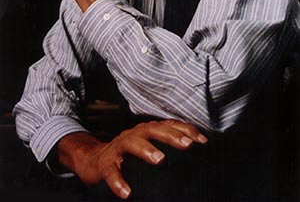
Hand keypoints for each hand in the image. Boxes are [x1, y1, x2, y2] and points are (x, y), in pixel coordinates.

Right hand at [57, 120, 207, 198]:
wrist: (95, 161)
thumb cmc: (129, 157)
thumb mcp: (149, 149)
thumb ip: (168, 151)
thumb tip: (198, 159)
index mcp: (148, 130)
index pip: (169, 125)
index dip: (186, 130)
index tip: (203, 141)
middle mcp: (134, 134)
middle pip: (153, 129)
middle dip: (171, 136)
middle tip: (187, 145)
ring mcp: (119, 147)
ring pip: (132, 142)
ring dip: (146, 149)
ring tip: (160, 160)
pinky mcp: (105, 163)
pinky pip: (111, 170)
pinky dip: (118, 181)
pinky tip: (127, 193)